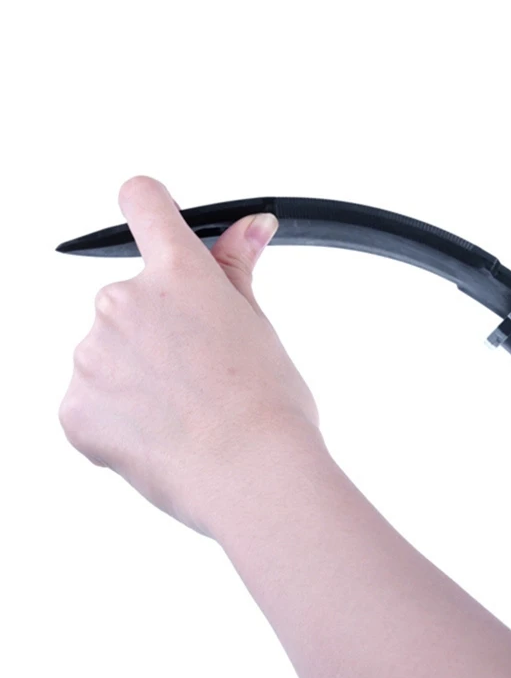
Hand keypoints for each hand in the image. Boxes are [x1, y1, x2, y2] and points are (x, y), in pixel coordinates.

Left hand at [58, 176, 321, 535]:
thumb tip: (252, 225)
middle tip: (199, 369)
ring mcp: (91, 356)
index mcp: (176, 273)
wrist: (254, 476)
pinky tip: (158, 433)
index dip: (153, 208)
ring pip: (109, 350)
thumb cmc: (268, 404)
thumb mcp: (258, 324)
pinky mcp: (74, 408)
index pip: (144, 201)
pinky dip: (118, 413)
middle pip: (131, 296)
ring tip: (182, 410)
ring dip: (135, 371)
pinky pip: (91, 398)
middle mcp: (123, 301)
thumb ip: (237, 266)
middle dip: (158, 325)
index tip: (156, 221)